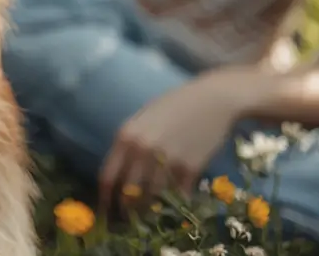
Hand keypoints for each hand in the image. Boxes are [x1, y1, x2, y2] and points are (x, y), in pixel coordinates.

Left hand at [98, 69, 250, 213]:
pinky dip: (175, 202)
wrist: (213, 99)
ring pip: (151, 197)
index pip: (107, 176)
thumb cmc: (175, 105)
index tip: (106, 209)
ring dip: (149, 210)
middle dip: (126, 209)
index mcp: (126, 136)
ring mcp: (167, 159)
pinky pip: (178, 194)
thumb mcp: (143, 118)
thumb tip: (118, 171)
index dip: (105, 198)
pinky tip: (174, 204)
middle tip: (129, 218)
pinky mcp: (190, 168)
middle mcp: (143, 149)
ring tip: (149, 215)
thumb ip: (129, 142)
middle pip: (128, 192)